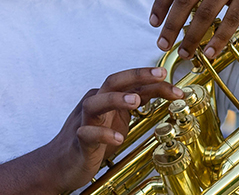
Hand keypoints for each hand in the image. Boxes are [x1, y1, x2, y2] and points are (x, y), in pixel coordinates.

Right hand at [44, 67, 181, 190]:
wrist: (61, 163)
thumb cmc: (91, 139)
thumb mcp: (119, 118)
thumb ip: (135, 102)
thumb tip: (160, 89)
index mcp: (105, 96)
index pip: (130, 83)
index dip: (155, 83)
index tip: (177, 88)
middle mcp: (94, 103)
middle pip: (112, 81)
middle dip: (137, 75)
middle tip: (160, 75)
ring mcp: (84, 121)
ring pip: (95, 103)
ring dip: (115, 99)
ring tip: (135, 100)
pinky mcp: (79, 140)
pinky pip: (88, 134)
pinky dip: (103, 134)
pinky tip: (117, 138)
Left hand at [149, 0, 238, 60]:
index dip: (160, 3)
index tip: (153, 22)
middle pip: (185, 0)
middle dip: (171, 26)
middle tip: (163, 44)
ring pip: (206, 13)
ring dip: (192, 37)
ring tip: (185, 53)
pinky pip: (231, 20)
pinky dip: (219, 39)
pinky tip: (210, 53)